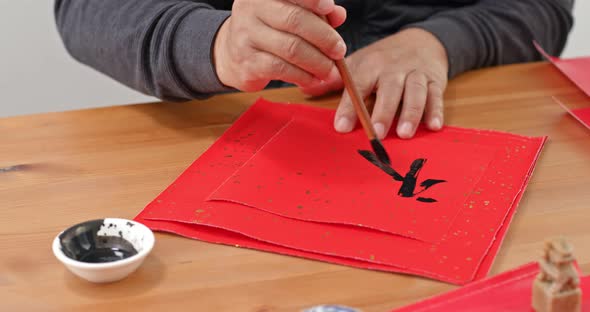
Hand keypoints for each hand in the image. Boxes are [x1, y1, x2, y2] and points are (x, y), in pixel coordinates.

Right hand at [213, 0, 346, 91]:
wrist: (231, 52)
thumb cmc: (268, 29)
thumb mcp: (288, 13)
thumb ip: (315, 11)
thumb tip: (338, 14)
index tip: (329, 8)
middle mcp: (250, 10)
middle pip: (295, 20)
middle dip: (324, 37)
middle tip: (339, 50)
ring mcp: (246, 36)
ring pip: (291, 48)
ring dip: (317, 62)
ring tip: (330, 70)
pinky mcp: (247, 63)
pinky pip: (282, 69)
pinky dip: (303, 76)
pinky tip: (313, 79)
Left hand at [301, 28, 448, 138]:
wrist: (421, 41)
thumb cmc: (383, 59)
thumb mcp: (359, 64)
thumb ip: (335, 81)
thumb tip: (304, 89)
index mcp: (371, 65)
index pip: (358, 85)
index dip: (349, 106)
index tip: (341, 127)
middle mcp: (394, 69)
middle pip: (389, 89)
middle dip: (382, 111)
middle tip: (375, 133)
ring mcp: (416, 74)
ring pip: (414, 92)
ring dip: (410, 113)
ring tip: (404, 134)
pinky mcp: (435, 80)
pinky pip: (436, 95)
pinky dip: (435, 111)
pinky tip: (433, 126)